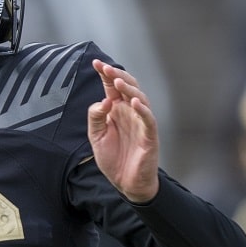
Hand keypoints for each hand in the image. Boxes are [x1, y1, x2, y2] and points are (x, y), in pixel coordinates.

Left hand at [88, 59, 159, 203]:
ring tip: (117, 81)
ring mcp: (141, 122)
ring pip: (140, 98)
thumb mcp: (96, 137)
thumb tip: (103, 100)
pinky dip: (143, 109)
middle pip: (127, 87)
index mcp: (116, 110)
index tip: (96, 63)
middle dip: (117, 75)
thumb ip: (95, 118)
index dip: (105, 74)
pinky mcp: (149, 135)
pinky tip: (135, 102)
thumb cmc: (113, 158)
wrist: (125, 183)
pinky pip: (148, 119)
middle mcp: (130, 112)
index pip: (111, 87)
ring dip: (129, 89)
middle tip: (106, 68)